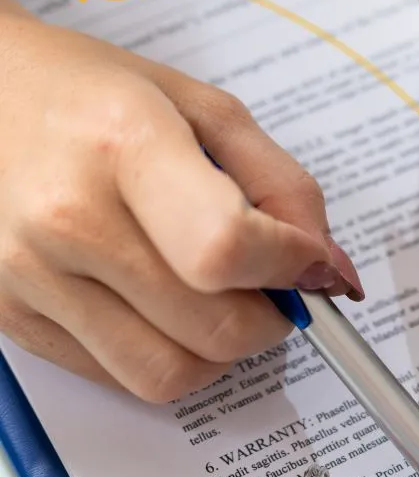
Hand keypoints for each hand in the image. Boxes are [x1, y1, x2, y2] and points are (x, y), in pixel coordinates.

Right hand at [0, 0, 362, 401]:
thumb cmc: (94, 96)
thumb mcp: (204, 110)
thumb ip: (285, 189)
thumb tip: (329, 273)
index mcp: (124, 145)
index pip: (226, 249)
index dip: (287, 269)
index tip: (305, 262)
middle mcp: (67, 218)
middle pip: (215, 331)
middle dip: (268, 319)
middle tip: (266, 284)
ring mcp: (31, 277)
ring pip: (171, 375)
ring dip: (218, 350)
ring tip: (210, 296)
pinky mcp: (12, 319)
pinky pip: (123, 379)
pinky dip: (165, 355)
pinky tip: (155, 303)